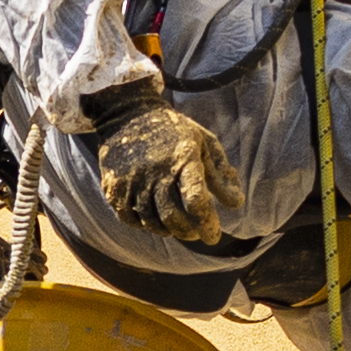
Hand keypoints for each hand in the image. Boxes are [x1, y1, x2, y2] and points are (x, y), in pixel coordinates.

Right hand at [93, 94, 254, 249]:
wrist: (127, 114)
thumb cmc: (174, 131)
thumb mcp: (204, 143)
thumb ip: (221, 175)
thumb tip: (237, 204)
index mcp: (183, 157)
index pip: (196, 201)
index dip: (207, 224)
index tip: (213, 236)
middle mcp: (155, 170)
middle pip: (173, 217)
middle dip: (189, 232)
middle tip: (196, 234)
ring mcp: (131, 180)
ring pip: (151, 222)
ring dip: (168, 231)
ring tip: (178, 228)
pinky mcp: (113, 187)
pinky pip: (130, 218)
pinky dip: (144, 225)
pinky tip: (155, 220)